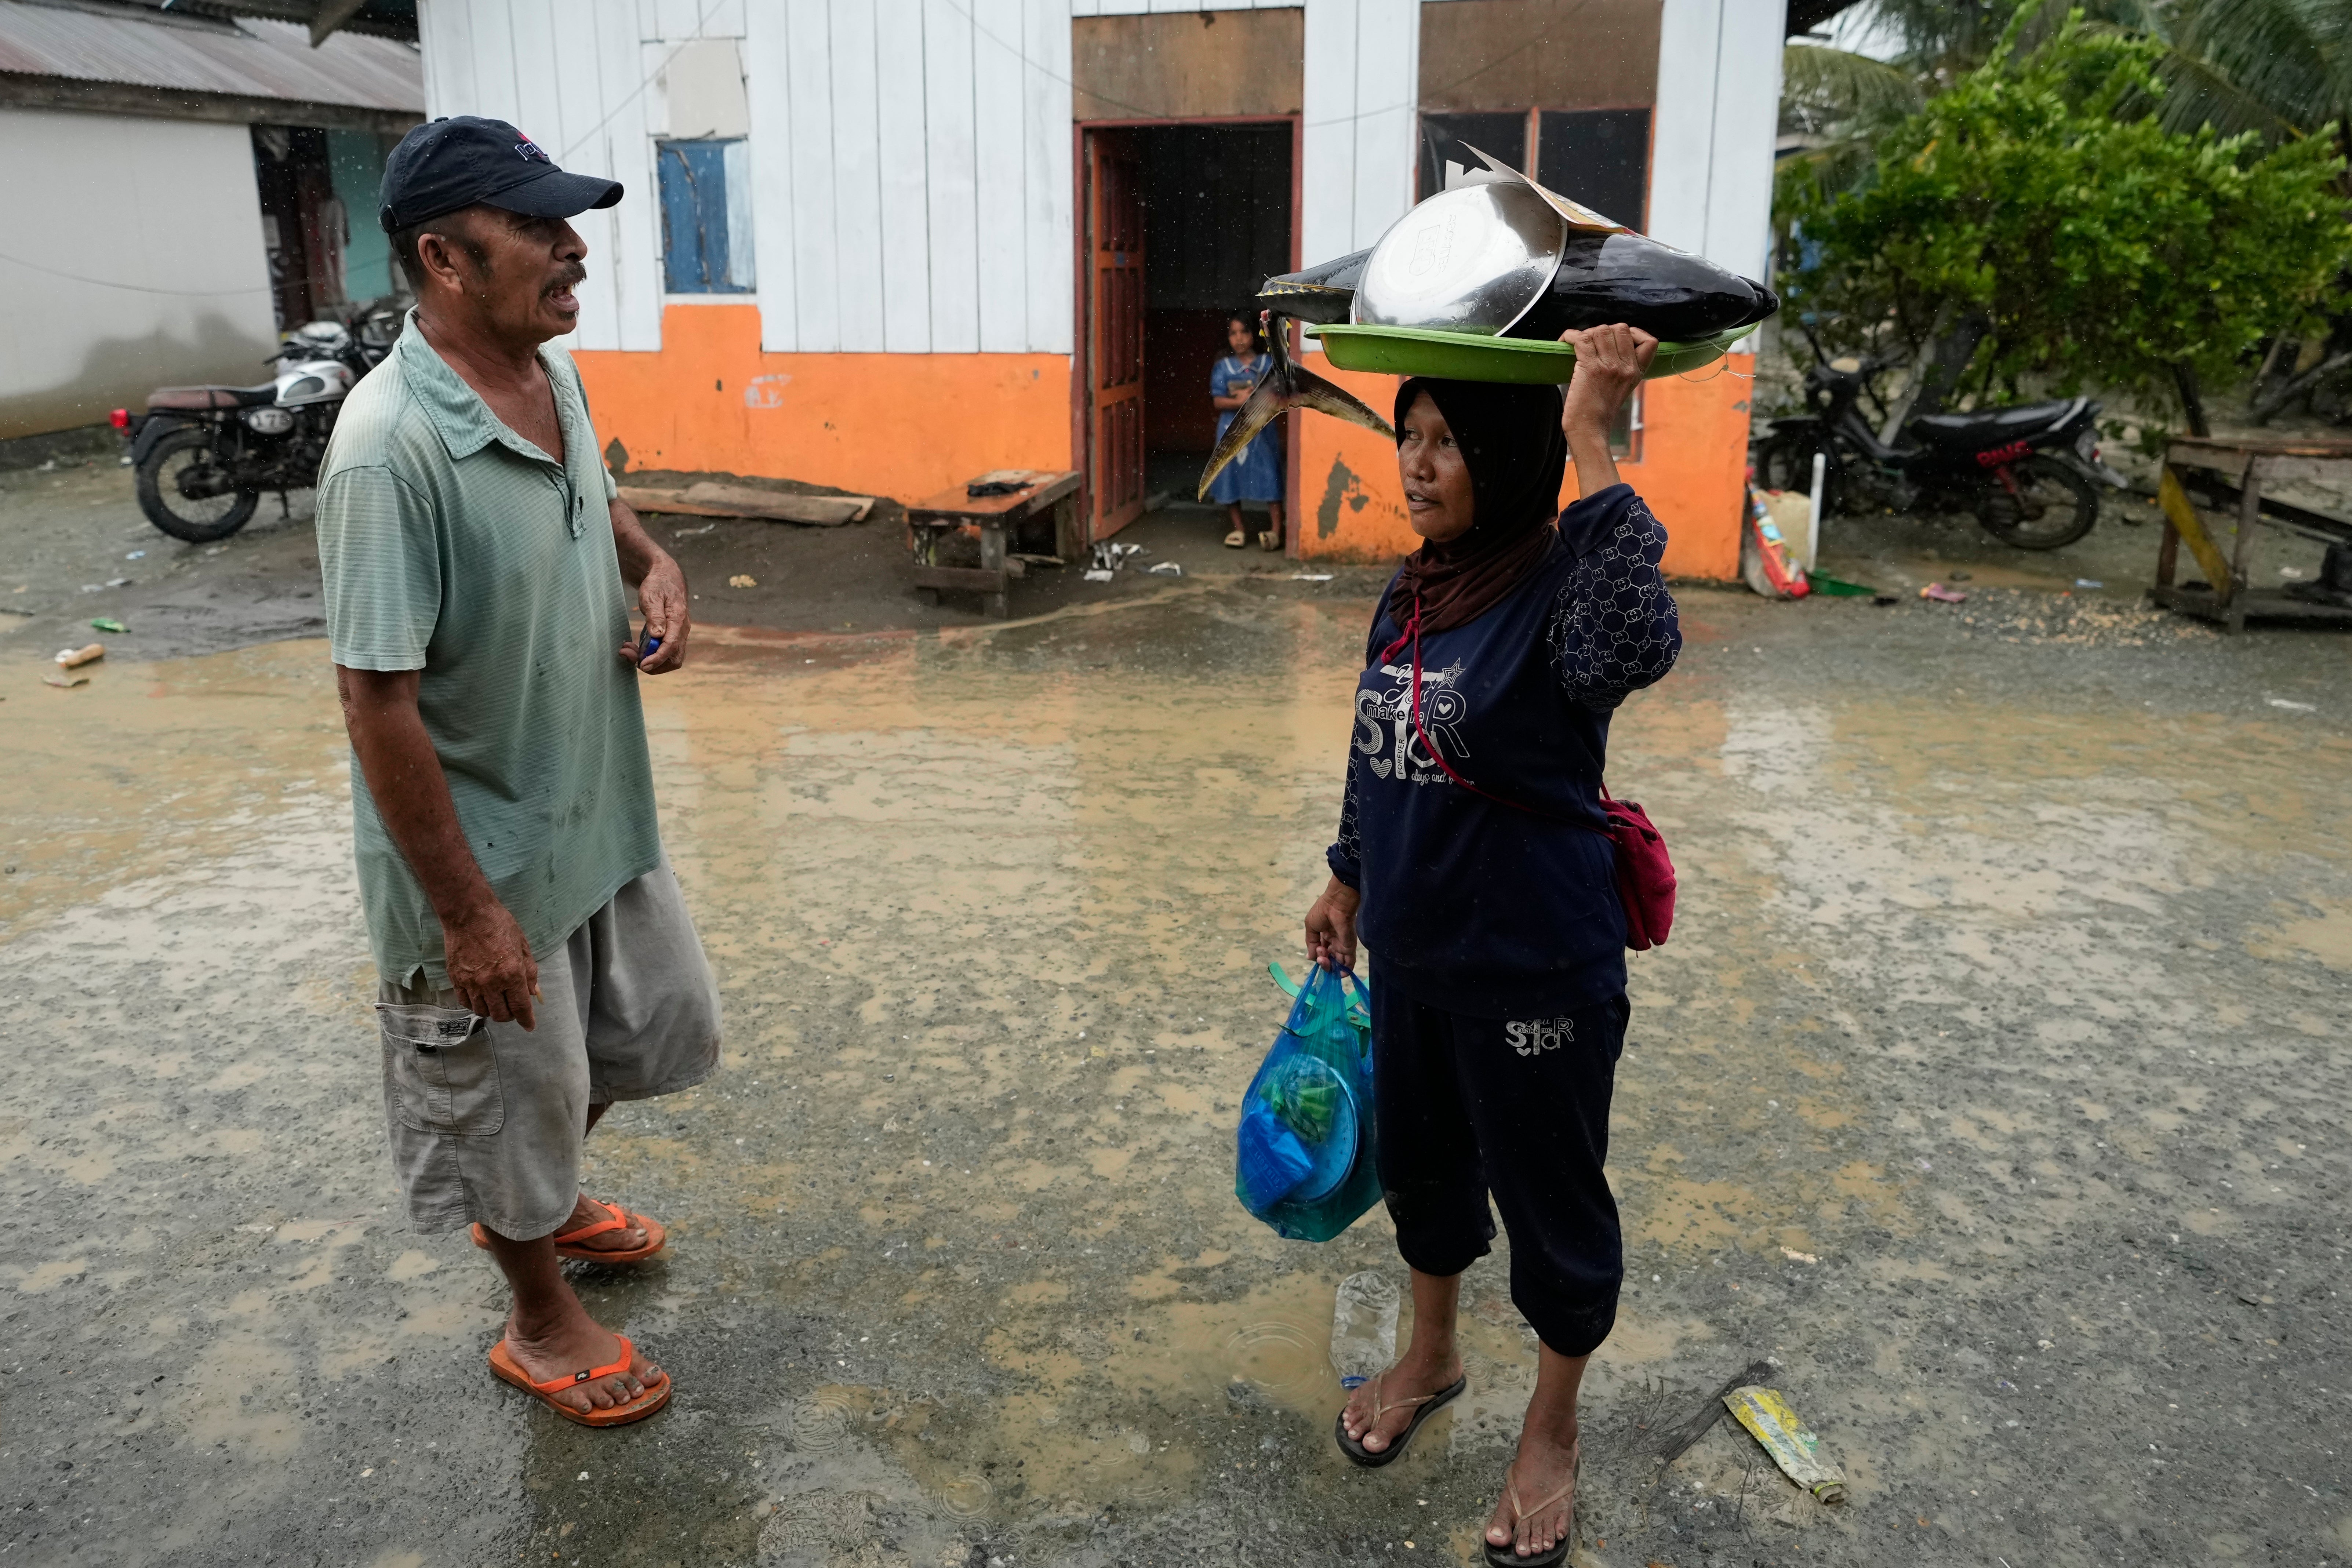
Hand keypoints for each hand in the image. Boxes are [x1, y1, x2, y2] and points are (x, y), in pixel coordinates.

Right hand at [442, 897, 539, 1027]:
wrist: (468, 914)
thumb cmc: (499, 925)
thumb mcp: (523, 946)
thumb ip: (529, 972)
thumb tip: (533, 993)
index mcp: (512, 973)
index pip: (520, 1007)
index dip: (526, 1020)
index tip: (529, 1026)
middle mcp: (491, 982)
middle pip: (501, 1014)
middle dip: (510, 1015)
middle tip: (513, 1008)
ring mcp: (471, 982)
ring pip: (482, 1011)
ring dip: (492, 1011)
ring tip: (497, 1001)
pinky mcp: (456, 979)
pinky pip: (465, 1002)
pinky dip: (474, 1004)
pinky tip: (480, 997)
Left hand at [621, 554, 688, 672]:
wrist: (666, 577)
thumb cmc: (658, 585)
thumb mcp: (652, 596)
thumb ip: (655, 616)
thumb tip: (657, 635)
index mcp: (678, 620)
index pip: (671, 646)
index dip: (657, 658)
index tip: (642, 665)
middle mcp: (681, 630)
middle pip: (673, 659)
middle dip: (654, 665)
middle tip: (631, 658)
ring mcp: (677, 634)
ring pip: (669, 658)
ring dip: (649, 660)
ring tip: (628, 651)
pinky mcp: (670, 635)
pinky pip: (663, 652)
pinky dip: (648, 654)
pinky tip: (633, 647)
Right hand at [1304, 877, 1361, 971]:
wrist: (1336, 904)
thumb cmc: (1322, 912)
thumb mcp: (1310, 927)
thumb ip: (1311, 943)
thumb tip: (1310, 957)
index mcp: (1324, 936)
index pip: (1322, 952)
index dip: (1317, 955)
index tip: (1316, 950)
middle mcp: (1334, 942)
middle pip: (1329, 960)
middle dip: (1323, 962)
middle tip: (1320, 956)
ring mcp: (1342, 946)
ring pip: (1337, 963)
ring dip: (1330, 966)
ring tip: (1324, 958)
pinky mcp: (1350, 948)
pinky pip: (1349, 963)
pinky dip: (1345, 971)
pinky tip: (1339, 973)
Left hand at [1560, 322, 1658, 438]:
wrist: (1589, 431)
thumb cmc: (1600, 412)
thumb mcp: (1623, 388)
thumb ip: (1624, 367)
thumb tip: (1610, 344)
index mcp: (1636, 372)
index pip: (1650, 341)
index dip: (1633, 333)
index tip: (1617, 340)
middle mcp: (1626, 367)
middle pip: (1620, 328)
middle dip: (1604, 330)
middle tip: (1592, 344)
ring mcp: (1609, 366)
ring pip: (1601, 330)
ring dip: (1587, 333)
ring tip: (1578, 345)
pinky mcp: (1589, 367)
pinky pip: (1581, 338)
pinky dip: (1570, 337)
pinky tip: (1565, 343)